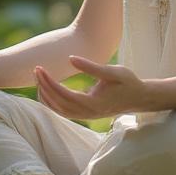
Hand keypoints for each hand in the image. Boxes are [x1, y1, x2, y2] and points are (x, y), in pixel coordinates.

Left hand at [35, 56, 154, 119]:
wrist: (139, 98)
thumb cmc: (128, 82)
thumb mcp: (112, 71)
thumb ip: (91, 67)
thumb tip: (70, 58)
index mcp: (93, 103)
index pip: (63, 94)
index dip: (49, 82)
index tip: (40, 69)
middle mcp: (87, 113)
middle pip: (57, 103)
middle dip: (43, 86)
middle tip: (36, 70)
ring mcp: (85, 116)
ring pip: (58, 110)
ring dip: (45, 95)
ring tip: (38, 78)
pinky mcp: (85, 114)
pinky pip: (62, 111)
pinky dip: (51, 102)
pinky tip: (46, 90)